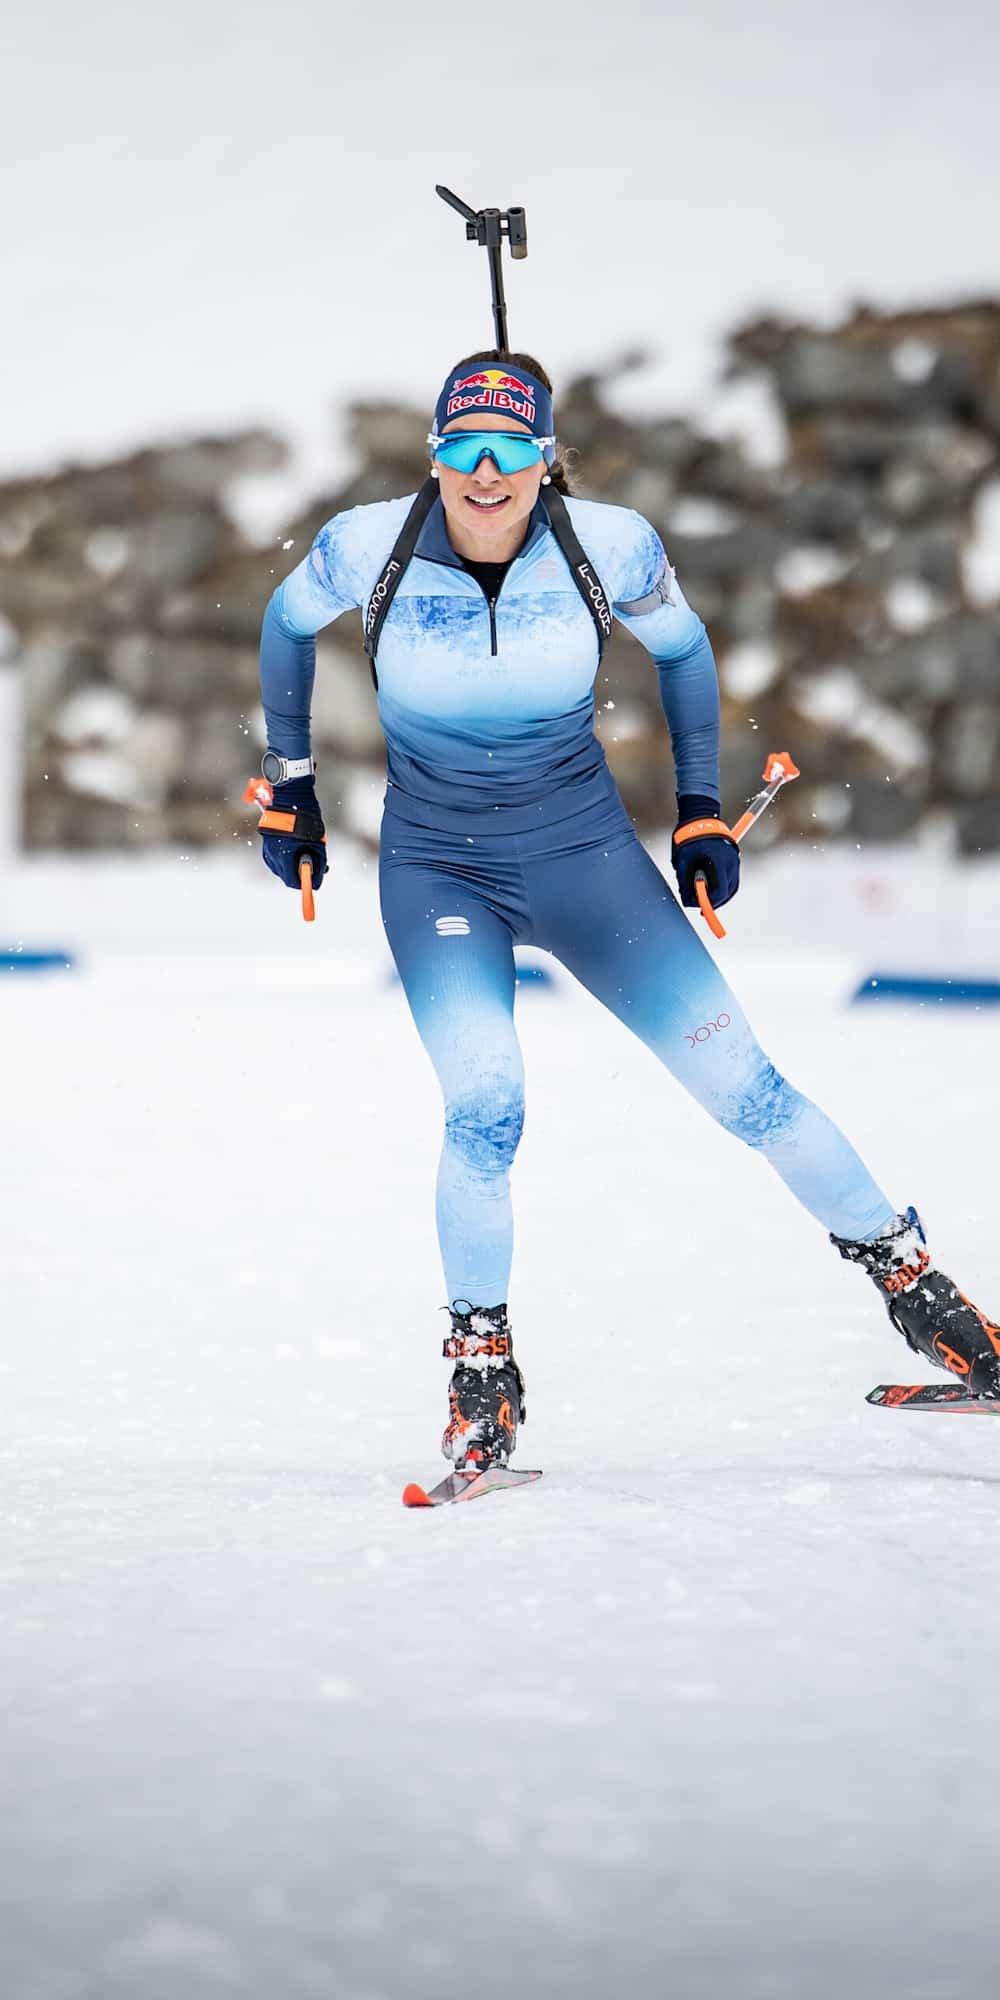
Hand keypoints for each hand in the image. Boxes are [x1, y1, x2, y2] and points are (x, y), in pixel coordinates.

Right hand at [258, 776, 327, 890]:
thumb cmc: (307, 818)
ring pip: (280, 868)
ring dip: (293, 867)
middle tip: (315, 868)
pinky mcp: (266, 842)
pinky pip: (275, 859)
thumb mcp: (317, 843)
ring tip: (307, 856)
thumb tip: (317, 879)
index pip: (292, 881)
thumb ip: (317, 863)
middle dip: (300, 875)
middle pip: (286, 876)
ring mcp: (267, 848)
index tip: (313, 883)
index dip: (304, 884)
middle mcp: (272, 854)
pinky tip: (296, 851)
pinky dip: (286, 859)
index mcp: (284, 854)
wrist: (291, 796)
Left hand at [671, 792, 739, 910]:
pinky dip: (724, 887)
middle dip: (715, 902)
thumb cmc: (688, 836)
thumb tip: (688, 900)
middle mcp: (731, 861)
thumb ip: (686, 882)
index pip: (719, 892)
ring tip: (707, 901)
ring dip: (720, 896)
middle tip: (702, 908)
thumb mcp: (683, 861)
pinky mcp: (733, 857)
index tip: (701, 909)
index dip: (709, 904)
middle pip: (728, 892)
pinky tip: (713, 891)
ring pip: (731, 887)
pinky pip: (732, 878)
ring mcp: (734, 859)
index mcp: (719, 861)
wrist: (699, 815)